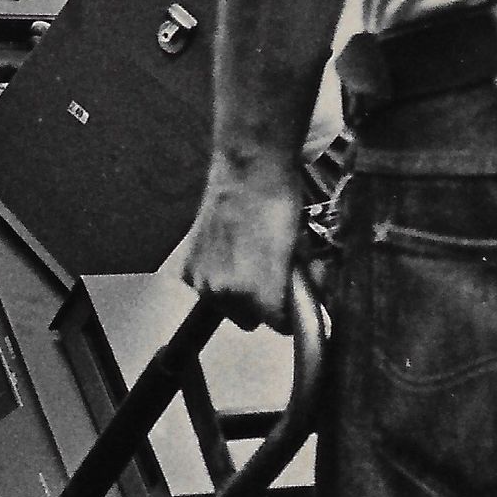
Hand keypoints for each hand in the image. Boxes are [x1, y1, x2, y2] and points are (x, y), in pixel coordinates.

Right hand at [184, 161, 304, 331]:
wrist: (248, 171)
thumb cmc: (277, 203)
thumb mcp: (300, 248)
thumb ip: (302, 282)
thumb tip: (308, 296)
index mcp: (261, 294)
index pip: (280, 325)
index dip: (291, 312)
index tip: (293, 299)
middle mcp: (228, 295)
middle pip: (250, 319)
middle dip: (262, 303)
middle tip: (271, 276)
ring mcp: (204, 283)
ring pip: (226, 305)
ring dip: (238, 291)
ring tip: (248, 260)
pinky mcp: (189, 268)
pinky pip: (205, 287)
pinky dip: (215, 276)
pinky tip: (227, 253)